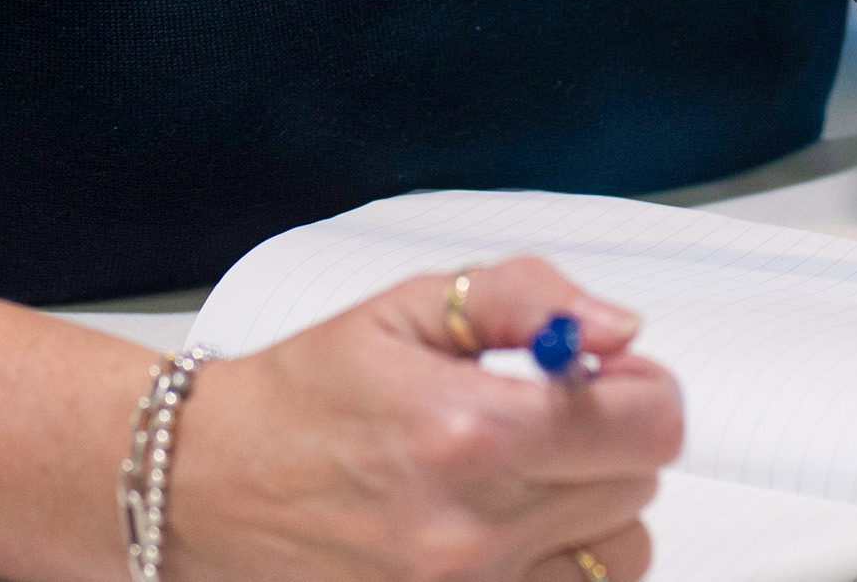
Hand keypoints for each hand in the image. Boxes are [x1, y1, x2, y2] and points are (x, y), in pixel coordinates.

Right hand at [171, 257, 685, 581]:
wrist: (205, 487)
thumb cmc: (301, 399)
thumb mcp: (408, 310)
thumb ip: (525, 301)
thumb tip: (617, 330)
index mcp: (471, 430)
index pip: (651, 424)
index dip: (642, 388)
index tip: (608, 378)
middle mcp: (475, 527)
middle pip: (640, 486)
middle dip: (608, 442)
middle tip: (544, 421)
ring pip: (620, 555)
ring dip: (592, 514)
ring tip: (525, 481)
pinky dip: (555, 563)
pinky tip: (508, 532)